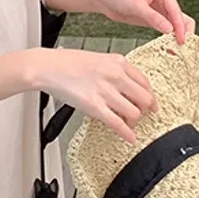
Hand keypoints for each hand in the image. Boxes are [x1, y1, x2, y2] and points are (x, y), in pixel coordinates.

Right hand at [31, 47, 157, 145]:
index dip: (150, 96)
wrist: (47, 67)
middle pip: (145, 98)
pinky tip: (130, 138)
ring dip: (133, 121)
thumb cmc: (67, 62)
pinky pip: (118, 124)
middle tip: (141, 115)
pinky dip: (127, 134)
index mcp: (118, 62)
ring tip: (127, 123)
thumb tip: (127, 87)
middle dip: (144, 110)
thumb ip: (115, 71)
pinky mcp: (94, 106)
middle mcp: (115, 75)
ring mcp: (106, 91)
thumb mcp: (98, 59)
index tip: (151, 103)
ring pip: (134, 113)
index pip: (145, 82)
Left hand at [94, 0, 195, 44]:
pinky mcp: (155, 18)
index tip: (181, 41)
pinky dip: (169, 38)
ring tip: (177, 52)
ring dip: (177, 37)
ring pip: (176, 25)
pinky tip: (169, 48)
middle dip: (183, 33)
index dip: (180, 27)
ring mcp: (161, 9)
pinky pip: (167, 29)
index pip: (176, 11)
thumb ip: (153, 18)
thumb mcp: (136, 7)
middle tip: (182, 49)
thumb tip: (170, 30)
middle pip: (181, 18)